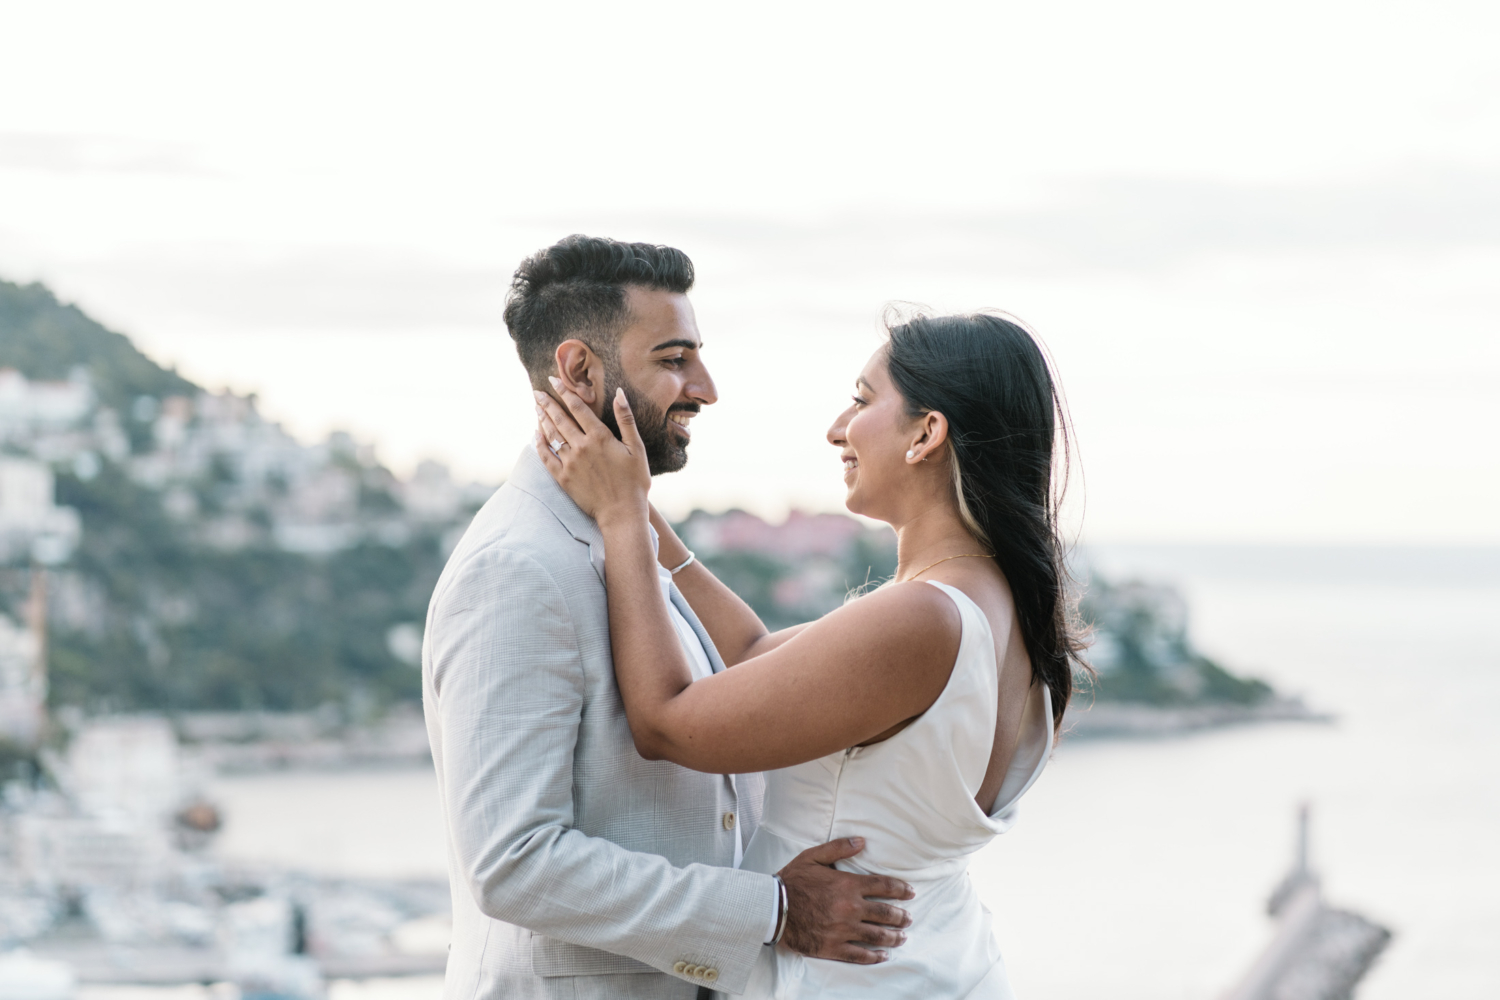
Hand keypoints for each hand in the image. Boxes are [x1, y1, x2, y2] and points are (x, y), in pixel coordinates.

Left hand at [535, 383, 650, 526]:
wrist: (622, 513)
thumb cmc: (635, 481)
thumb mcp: (637, 448)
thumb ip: (626, 419)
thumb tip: (618, 393)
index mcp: (599, 437)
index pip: (577, 407)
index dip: (564, 391)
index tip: (553, 380)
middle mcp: (581, 446)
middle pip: (559, 418)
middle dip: (547, 403)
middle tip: (537, 391)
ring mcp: (569, 462)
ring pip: (551, 435)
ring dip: (542, 419)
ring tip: (536, 408)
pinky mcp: (563, 478)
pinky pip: (546, 457)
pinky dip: (539, 444)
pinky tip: (536, 435)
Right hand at [777, 837, 913, 963]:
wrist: (771, 907)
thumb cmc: (792, 880)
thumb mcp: (813, 856)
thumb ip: (839, 847)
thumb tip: (862, 841)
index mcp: (847, 885)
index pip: (883, 886)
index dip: (901, 889)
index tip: (911, 893)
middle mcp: (849, 908)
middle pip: (885, 913)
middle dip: (901, 916)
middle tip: (909, 918)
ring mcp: (842, 930)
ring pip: (876, 935)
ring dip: (893, 937)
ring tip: (902, 937)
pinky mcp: (832, 947)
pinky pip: (859, 955)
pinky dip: (874, 957)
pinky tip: (883, 956)